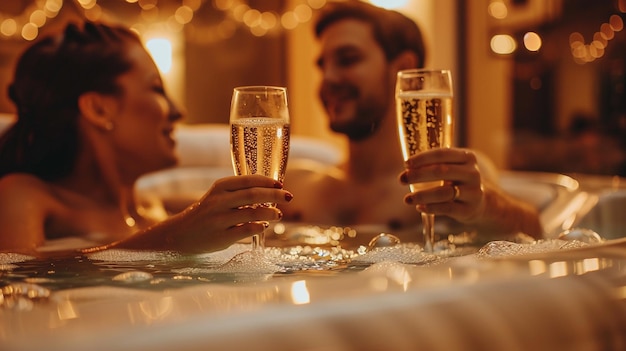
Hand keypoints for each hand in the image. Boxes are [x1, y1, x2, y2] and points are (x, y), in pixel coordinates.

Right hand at [108, 174, 292, 252]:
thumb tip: (270, 193)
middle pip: (253, 194)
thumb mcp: (217, 197)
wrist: (179, 235)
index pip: (247, 180)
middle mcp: (218, 201)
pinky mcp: (221, 237)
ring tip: (278, 214)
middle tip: (288, 197)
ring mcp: (219, 220)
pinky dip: (259, 227)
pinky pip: (246, 230)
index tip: (280, 183)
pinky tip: (264, 226)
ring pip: (252, 212)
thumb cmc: (205, 214)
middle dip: (275, 195)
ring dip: (270, 212)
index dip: (267, 181)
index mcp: (219, 188)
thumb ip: (238, 194)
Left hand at [399, 148, 485, 222]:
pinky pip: (447, 208)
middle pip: (441, 171)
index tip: (406, 164)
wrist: (478, 203)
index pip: (442, 154)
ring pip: (444, 192)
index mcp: (467, 157)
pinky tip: (419, 207)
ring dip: (422, 195)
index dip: (422, 158)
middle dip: (418, 175)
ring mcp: (473, 192)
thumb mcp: (451, 167)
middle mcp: (472, 173)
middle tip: (401, 179)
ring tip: (407, 199)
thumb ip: (433, 165)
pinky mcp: (469, 209)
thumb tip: (406, 170)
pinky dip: (431, 208)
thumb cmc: (457, 181)